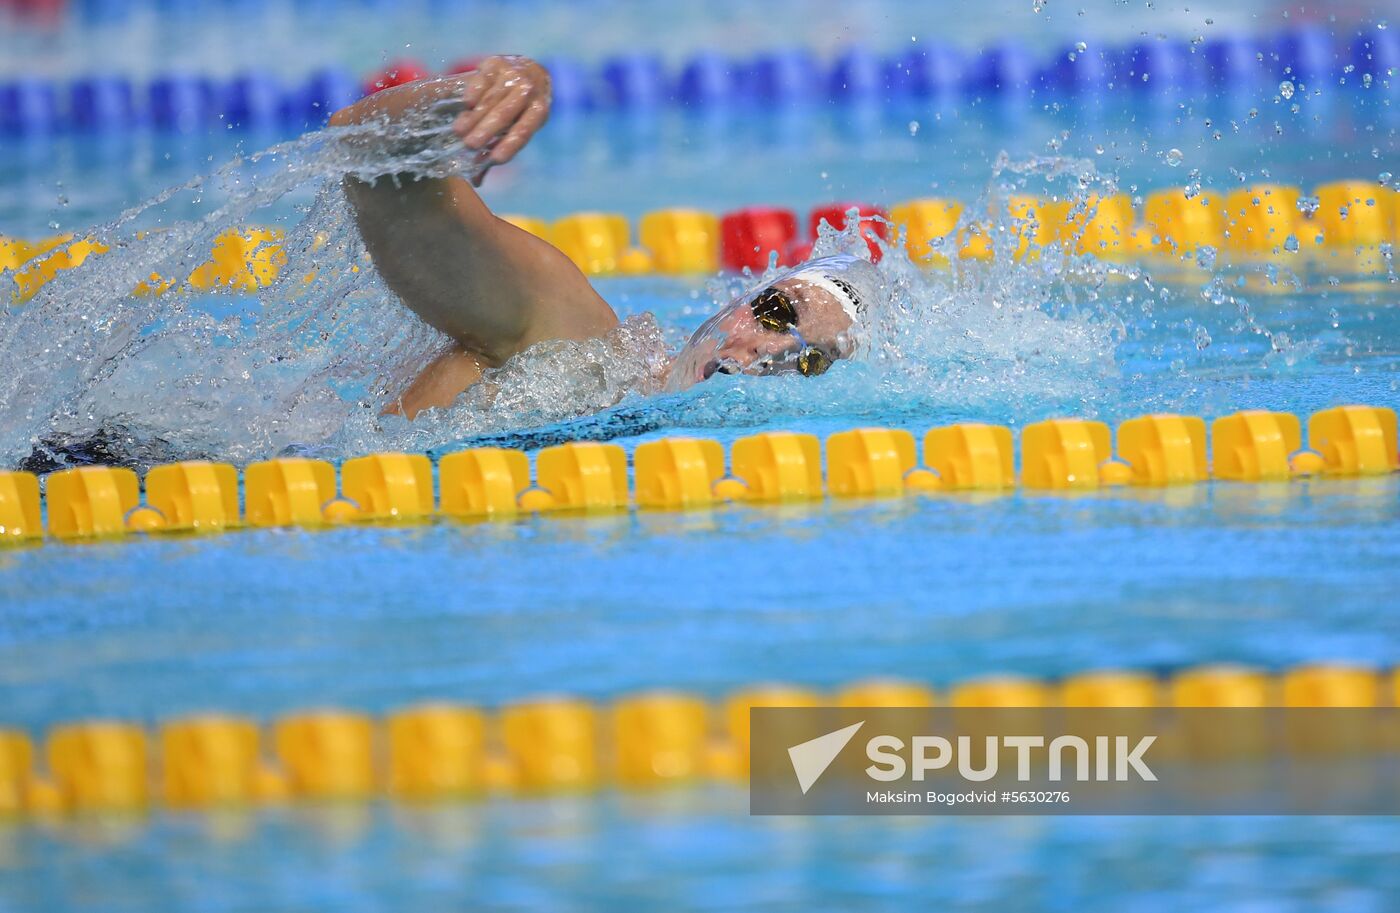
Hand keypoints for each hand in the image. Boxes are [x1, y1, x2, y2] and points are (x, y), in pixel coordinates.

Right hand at [452, 55, 550, 185]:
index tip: (494, 160)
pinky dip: (473, 95)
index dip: (509, 146)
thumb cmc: (521, 110)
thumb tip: (477, 181)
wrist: (530, 70)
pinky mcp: (495, 63)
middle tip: (468, 145)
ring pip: (491, 99)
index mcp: (539, 112)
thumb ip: (497, 150)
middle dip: (486, 131)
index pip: (523, 131)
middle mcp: (528, 91)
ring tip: (459, 131)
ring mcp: (512, 75)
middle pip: (504, 114)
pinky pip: (481, 81)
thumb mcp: (518, 128)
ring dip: (474, 117)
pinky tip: (466, 106)